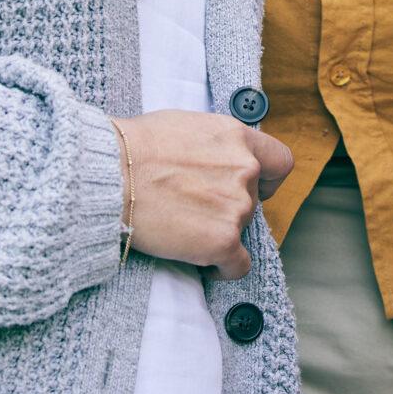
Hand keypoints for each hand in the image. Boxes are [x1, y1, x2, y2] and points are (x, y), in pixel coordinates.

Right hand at [116, 110, 293, 280]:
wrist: (112, 172)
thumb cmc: (135, 146)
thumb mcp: (186, 125)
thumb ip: (214, 144)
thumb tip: (215, 160)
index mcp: (238, 137)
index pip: (280, 163)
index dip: (266, 180)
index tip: (251, 188)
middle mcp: (246, 170)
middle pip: (252, 201)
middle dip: (227, 207)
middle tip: (193, 208)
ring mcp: (237, 207)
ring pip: (241, 230)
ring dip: (218, 233)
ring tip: (184, 228)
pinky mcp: (223, 241)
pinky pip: (238, 265)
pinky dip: (222, 268)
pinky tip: (202, 261)